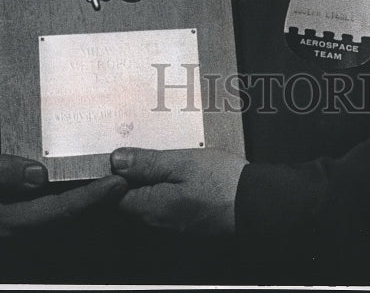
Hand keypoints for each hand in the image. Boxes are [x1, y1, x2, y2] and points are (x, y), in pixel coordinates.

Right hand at [0, 132, 127, 238]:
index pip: (53, 212)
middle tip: (124, 183)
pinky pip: (64, 212)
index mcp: (1, 220)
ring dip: (95, 205)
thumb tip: (36, 177)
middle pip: (67, 219)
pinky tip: (102, 187)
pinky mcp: (34, 218)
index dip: (86, 200)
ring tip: (120, 184)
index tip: (112, 183)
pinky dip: (85, 201)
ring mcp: (26, 226)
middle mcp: (16, 229)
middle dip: (98, 203)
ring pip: (69, 220)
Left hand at [111, 147, 246, 234]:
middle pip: (131, 196)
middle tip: (150, 148)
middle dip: (134, 172)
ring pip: (150, 196)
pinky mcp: (186, 217)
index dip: (114, 172)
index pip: (114, 194)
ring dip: (153, 176)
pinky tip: (182, 168)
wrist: (256, 203)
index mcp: (150, 207)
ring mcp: (172, 221)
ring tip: (169, 154)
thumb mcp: (182, 162)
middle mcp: (157, 220)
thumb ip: (147, 163)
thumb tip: (117, 161)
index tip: (123, 152)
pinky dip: (168, 183)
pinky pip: (166, 199)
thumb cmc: (221, 183)